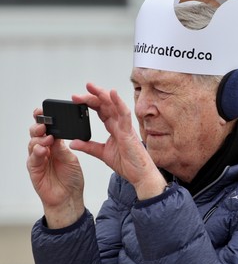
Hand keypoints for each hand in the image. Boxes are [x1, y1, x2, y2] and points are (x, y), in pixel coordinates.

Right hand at [27, 108, 84, 227]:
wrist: (69, 197)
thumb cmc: (72, 178)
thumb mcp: (71, 159)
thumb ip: (62, 148)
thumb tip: (55, 134)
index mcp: (56, 144)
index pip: (48, 128)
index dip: (44, 119)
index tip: (43, 110)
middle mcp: (45, 149)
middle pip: (37, 133)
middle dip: (39, 125)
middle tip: (44, 123)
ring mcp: (38, 158)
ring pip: (33, 143)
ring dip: (39, 138)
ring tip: (46, 137)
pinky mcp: (34, 169)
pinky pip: (32, 158)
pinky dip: (36, 152)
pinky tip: (42, 149)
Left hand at [70, 83, 165, 199]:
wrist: (140, 175)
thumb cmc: (128, 164)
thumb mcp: (102, 154)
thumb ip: (88, 147)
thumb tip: (73, 143)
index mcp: (113, 128)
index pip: (100, 110)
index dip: (89, 103)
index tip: (75, 99)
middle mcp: (119, 124)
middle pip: (105, 105)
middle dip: (91, 96)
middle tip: (76, 94)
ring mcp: (125, 126)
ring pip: (113, 105)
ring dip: (102, 95)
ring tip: (90, 88)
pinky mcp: (129, 132)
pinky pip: (124, 114)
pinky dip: (119, 103)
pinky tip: (112, 93)